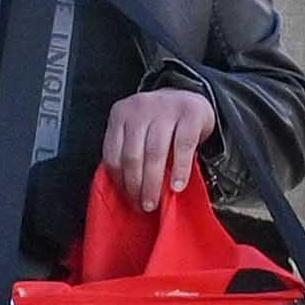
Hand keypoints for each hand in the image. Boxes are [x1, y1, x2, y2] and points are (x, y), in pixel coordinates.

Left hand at [98, 88, 219, 210]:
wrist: (190, 97)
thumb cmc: (160, 123)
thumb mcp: (139, 130)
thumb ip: (129, 151)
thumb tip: (127, 192)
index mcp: (120, 114)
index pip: (113, 154)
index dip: (120, 181)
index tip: (129, 200)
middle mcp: (140, 107)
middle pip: (132, 155)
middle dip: (136, 186)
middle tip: (143, 207)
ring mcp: (165, 107)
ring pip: (155, 152)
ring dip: (154, 182)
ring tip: (155, 203)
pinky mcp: (190, 112)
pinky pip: (183, 146)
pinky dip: (180, 169)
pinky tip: (177, 186)